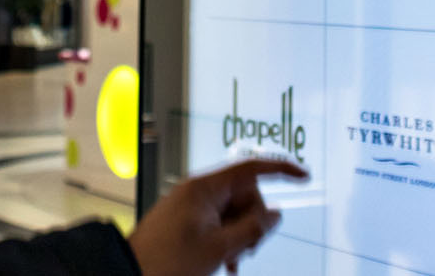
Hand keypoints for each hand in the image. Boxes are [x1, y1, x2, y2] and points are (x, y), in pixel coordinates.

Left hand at [128, 158, 308, 275]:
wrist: (130, 271)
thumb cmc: (168, 260)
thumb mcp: (219, 247)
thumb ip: (252, 229)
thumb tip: (276, 214)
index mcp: (205, 188)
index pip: (251, 168)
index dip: (280, 169)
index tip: (303, 176)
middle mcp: (199, 191)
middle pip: (245, 196)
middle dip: (253, 223)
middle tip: (247, 250)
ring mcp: (192, 204)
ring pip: (233, 213)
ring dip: (240, 236)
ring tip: (232, 262)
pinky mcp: (187, 218)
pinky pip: (218, 222)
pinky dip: (227, 239)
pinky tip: (225, 261)